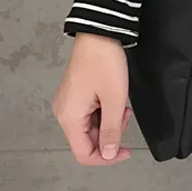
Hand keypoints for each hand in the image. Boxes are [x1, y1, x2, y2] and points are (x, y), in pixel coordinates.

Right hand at [53, 33, 132, 165]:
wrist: (100, 33)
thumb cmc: (105, 62)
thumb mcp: (114, 98)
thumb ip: (112, 129)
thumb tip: (110, 154)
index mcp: (69, 117)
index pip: (84, 153)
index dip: (107, 157)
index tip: (126, 151)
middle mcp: (65, 113)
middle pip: (87, 140)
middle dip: (110, 134)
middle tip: (125, 115)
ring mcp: (70, 102)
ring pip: (91, 126)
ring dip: (109, 121)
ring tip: (121, 104)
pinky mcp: (77, 94)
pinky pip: (91, 113)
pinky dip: (105, 111)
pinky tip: (115, 99)